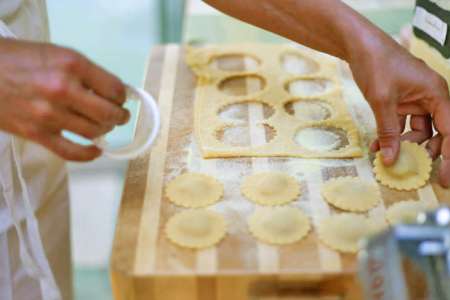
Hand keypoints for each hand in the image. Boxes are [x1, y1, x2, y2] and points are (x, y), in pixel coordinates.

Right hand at [0, 38, 129, 160]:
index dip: (123, 96)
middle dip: (120, 116)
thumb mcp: (56, 53)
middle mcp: (64, 90)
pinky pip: (71, 152)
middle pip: (109, 114)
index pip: (115, 89)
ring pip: (94, 132)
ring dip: (105, 131)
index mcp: (72, 64)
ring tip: (105, 127)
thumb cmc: (18, 58)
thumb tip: (111, 92)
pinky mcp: (37, 134)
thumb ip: (84, 72)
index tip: (121, 98)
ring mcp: (49, 115)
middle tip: (120, 116)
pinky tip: (96, 150)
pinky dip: (89, 154)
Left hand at [349, 33, 449, 186]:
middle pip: (437, 134)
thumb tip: (390, 160)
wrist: (359, 46)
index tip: (443, 178)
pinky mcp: (401, 102)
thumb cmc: (377, 65)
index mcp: (437, 94)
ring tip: (385, 158)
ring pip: (418, 132)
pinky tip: (377, 147)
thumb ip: (388, 132)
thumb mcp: (383, 101)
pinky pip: (401, 125)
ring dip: (402, 146)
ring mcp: (416, 101)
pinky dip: (391, 136)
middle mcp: (431, 98)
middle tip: (410, 171)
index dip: (449, 157)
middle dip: (423, 153)